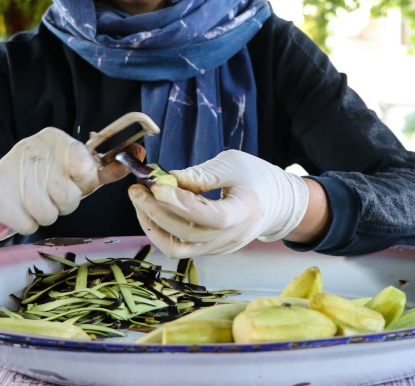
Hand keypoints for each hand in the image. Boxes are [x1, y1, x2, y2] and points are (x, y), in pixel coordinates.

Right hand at [0, 127, 139, 236]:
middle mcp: (33, 150)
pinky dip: (27, 223)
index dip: (83, 184)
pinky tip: (21, 209)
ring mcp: (13, 173)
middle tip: (53, 195)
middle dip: (64, 203)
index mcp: (55, 139)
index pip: (85, 168)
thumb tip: (137, 157)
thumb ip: (104, 168)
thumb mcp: (73, 167)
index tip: (74, 182)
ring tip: (36, 201)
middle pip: (68, 197)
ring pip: (49, 214)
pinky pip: (29, 225)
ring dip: (46, 215)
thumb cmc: (44, 177)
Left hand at [127, 149, 309, 257]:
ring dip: (153, 224)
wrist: (277, 203)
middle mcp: (232, 237)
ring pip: (178, 247)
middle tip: (137, 188)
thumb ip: (202, 174)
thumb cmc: (256, 177)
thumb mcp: (233, 164)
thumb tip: (167, 179)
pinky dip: (161, 231)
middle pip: (188, 233)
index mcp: (245, 211)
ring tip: (140, 200)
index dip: (183, 204)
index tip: (158, 186)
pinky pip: (180, 248)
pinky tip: (151, 211)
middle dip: (156, 211)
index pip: (212, 216)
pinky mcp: (209, 250)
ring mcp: (220, 248)